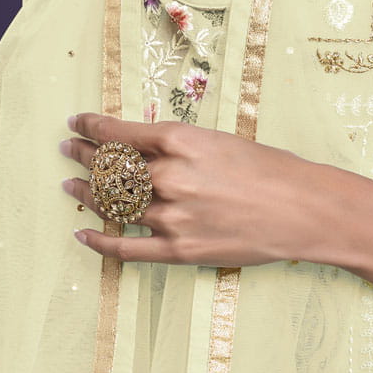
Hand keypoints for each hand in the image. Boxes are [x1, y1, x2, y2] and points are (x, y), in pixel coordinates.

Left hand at [60, 111, 315, 266]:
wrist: (304, 210)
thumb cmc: (272, 170)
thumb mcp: (221, 141)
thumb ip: (179, 146)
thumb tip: (141, 148)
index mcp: (182, 140)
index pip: (120, 131)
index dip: (92, 126)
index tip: (77, 123)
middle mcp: (171, 176)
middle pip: (110, 167)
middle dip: (83, 156)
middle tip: (68, 150)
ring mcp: (172, 215)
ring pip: (112, 204)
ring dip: (86, 194)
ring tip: (71, 186)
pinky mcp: (178, 250)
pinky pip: (125, 247)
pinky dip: (100, 242)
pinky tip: (84, 234)